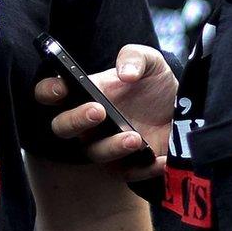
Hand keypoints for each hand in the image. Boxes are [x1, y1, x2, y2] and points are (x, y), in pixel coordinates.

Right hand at [34, 44, 178, 181]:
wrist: (183, 108)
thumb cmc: (155, 83)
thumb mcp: (150, 61)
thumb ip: (134, 57)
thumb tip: (125, 73)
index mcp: (86, 93)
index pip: (50, 94)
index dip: (48, 91)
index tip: (62, 88)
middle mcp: (88, 122)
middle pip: (62, 127)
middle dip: (75, 120)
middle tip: (99, 111)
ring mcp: (106, 144)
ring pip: (93, 153)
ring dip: (110, 147)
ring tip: (134, 137)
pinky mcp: (128, 165)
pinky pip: (128, 173)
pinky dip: (143, 169)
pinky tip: (159, 158)